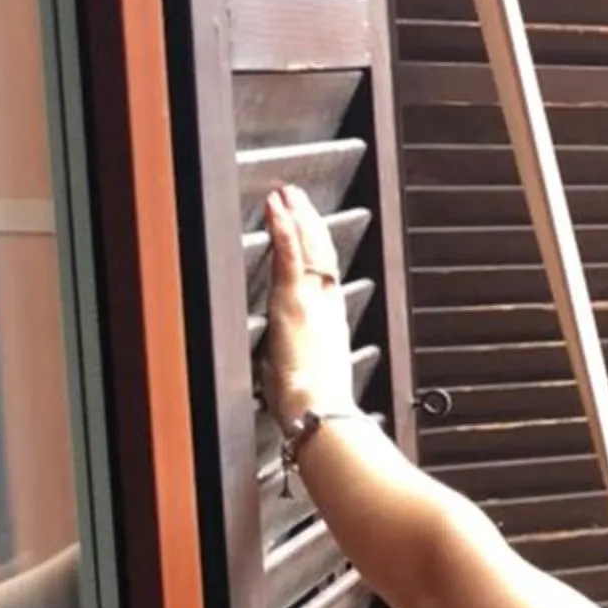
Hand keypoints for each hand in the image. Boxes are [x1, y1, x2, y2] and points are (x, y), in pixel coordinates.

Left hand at [260, 184, 355, 428]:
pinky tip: (277, 209)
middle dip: (312, 224)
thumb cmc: (315, 408)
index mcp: (331, 327)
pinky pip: (290, 255)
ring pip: (309, 248)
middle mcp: (327, 309)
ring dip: (297, 217)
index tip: (312, 233)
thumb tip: (275, 365)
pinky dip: (284, 228)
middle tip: (301, 199)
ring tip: (286, 194)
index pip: (325, 279)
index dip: (319, 252)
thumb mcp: (301, 381)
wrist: (321, 413)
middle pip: (323, 255)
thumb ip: (287, 364)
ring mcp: (312, 302)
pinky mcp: (294, 302)